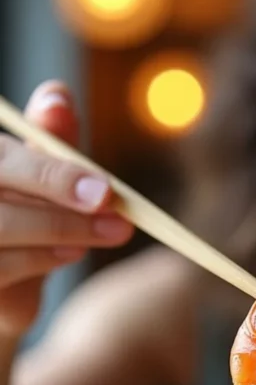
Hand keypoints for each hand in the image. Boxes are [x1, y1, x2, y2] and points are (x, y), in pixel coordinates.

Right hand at [0, 80, 132, 334]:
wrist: (0, 288)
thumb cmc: (18, 217)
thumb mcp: (37, 178)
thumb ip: (47, 143)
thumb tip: (58, 95)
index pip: (4, 156)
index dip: (52, 172)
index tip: (104, 189)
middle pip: (1, 176)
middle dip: (60, 194)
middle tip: (115, 212)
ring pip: (2, 226)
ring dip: (58, 229)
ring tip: (99, 232)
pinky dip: (41, 259)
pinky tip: (72, 251)